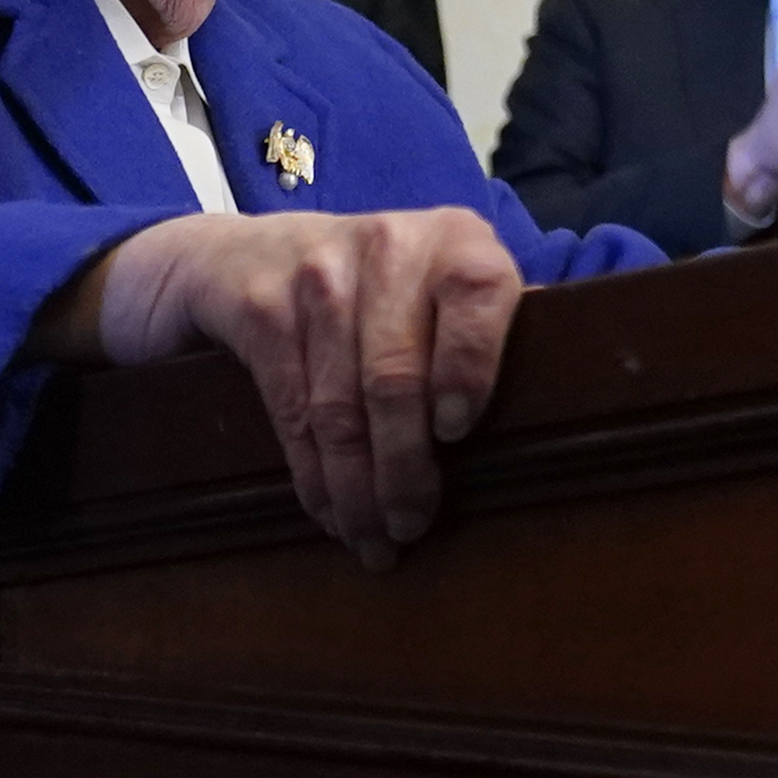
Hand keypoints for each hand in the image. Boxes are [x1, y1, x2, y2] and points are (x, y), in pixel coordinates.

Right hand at [45, 206, 525, 568]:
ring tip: (373, 538)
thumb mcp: (428, 286)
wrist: (228, 257)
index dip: (469, 366)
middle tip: (411, 526)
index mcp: (454, 239)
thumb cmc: (363, 292)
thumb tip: (549, 425)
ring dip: (357, 488)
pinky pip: (291, 411)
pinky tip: (329, 511)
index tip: (456, 433)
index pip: (478, 293)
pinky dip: (312, 475)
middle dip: (404, 469)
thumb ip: (480, 331)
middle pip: (398, 375)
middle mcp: (387, 245)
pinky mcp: (258, 309)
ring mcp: (315, 275)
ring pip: (341, 406)